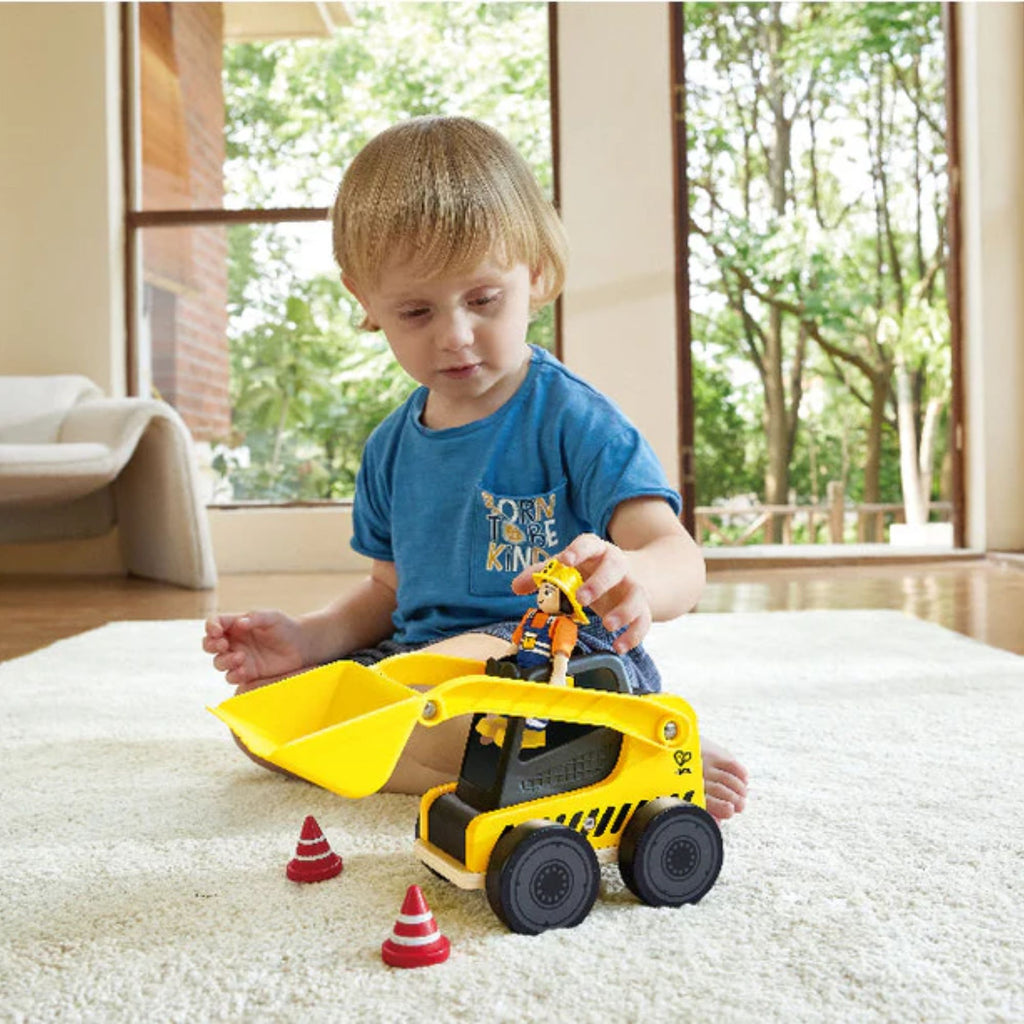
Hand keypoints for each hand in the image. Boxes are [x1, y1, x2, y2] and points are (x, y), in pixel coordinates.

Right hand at [202, 610, 305, 686]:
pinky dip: (234, 674)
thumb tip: (239, 623)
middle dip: (211, 645)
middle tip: (224, 645)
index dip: (211, 627)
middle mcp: (233, 641)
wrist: (301, 645)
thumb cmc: (285, 627)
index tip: (217, 632)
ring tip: (241, 657)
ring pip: (219, 662)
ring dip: (224, 661)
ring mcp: (239, 658)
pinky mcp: (247, 672)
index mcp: (235, 624)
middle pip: (209, 644)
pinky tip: (244, 671)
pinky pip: (232, 676)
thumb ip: (256, 618)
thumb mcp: (272, 617)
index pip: (214, 624)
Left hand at [512, 534, 651, 652]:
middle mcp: (617, 565)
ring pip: (636, 594)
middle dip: (599, 582)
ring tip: (608, 625)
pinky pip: (644, 620)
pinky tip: (619, 646)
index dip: (578, 550)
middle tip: (582, 598)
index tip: (566, 560)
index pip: (589, 544)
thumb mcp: (569, 568)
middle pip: (615, 567)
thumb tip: (516, 586)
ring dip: (624, 611)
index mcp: (596, 550)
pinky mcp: (642, 606)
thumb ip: (543, 574)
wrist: (633, 574)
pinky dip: (634, 635)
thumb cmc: (592, 570)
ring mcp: (632, 585)